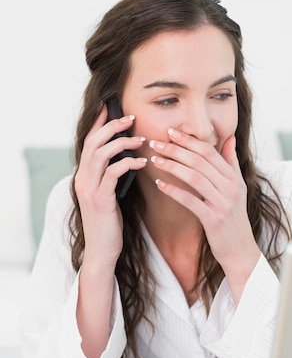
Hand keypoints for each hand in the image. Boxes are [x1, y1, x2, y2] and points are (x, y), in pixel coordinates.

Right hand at [74, 105, 146, 267]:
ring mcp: (89, 188)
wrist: (102, 250)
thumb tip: (127, 157)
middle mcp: (83, 178)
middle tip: (131, 118)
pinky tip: (142, 162)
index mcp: (84, 175)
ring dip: (122, 142)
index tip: (110, 106)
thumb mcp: (109, 195)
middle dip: (112, 126)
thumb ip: (112, 176)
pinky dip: (128, 163)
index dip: (99, 122)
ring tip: (141, 139)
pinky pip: (113, 173)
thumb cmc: (110, 223)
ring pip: (101, 154)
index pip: (89, 141)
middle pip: (93, 141)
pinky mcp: (100, 199)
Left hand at [150, 128, 259, 301]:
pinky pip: (190, 201)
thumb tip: (230, 138)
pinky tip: (159, 185)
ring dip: (172, 166)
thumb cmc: (234, 217)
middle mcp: (230, 187)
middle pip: (199, 161)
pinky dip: (174, 191)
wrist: (240, 249)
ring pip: (194, 177)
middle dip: (175, 149)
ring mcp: (223, 203)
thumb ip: (232, 162)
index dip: (189, 140)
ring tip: (155, 160)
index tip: (171, 132)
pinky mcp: (213, 219)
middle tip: (156, 142)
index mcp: (233, 177)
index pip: (209, 151)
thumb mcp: (238, 187)